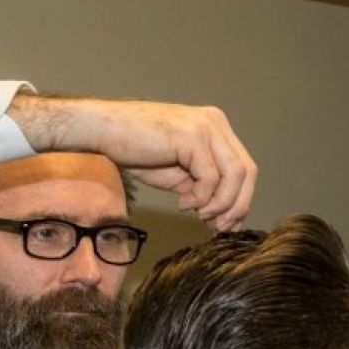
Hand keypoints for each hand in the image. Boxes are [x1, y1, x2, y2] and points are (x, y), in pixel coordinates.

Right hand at [11, 95, 256, 230]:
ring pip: (234, 176)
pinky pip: (210, 178)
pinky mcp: (191, 137)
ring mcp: (205, 127)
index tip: (224, 223)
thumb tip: (225, 217)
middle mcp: (215, 122)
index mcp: (215, 127)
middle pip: (247, 172)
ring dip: (220, 204)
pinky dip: (201, 197)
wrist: (102, 131)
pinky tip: (183, 202)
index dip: (240, 199)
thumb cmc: (135, 150)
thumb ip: (203, 188)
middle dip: (236, 205)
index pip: (244, 167)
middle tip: (217, 226)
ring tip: (199, 214)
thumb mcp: (178, 174)